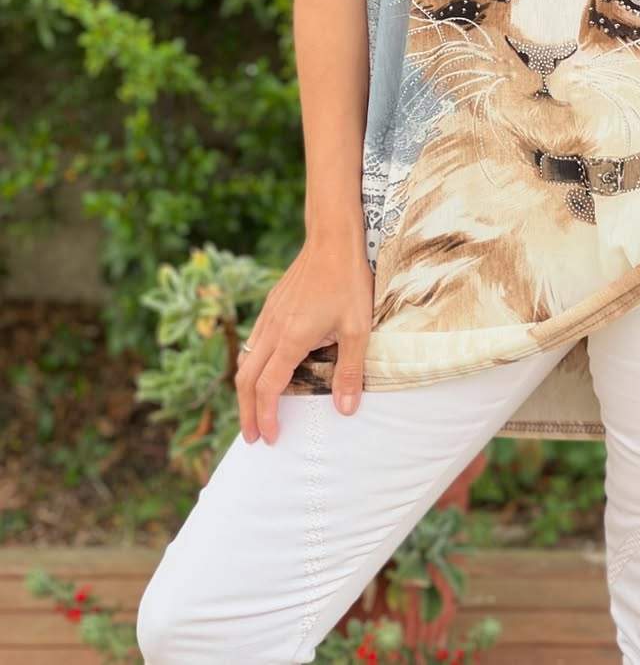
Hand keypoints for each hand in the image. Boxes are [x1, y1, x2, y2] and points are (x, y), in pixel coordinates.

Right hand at [235, 221, 373, 444]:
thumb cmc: (349, 281)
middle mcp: (272, 329)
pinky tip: (268, 369)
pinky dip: (253, 366)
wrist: (333, 238)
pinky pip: (254, 342)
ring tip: (256, 409)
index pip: (268, 389)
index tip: (271, 438)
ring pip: (246, 359)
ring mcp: (269, 315)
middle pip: (245, 380)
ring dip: (247, 389)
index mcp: (291, 339)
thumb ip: (350, 371)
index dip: (266, 417)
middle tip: (253, 436)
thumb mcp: (357, 329)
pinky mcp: (273, 304)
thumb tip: (346, 410)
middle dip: (246, 412)